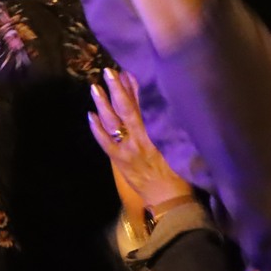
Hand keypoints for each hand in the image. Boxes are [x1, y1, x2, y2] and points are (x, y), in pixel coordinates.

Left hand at [87, 69, 191, 216]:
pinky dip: (96, 128)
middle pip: (125, 109)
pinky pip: (104, 142)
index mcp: (156, 133)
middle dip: (116, 89)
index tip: (129, 71)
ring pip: (110, 123)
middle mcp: (139, 139)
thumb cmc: (180, 171)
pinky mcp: (118, 161)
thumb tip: (162, 102)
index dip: (135, 87)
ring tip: (95, 88)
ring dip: (102, 104)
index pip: (143, 104)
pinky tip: (90, 115)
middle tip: (108, 72)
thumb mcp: (179, 144)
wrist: (169, 199)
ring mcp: (126, 150)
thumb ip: (169, 125)